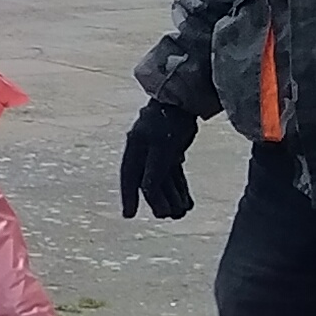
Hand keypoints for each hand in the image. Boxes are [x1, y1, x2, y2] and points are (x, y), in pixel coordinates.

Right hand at [119, 99, 201, 220]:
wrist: (185, 100)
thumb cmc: (171, 121)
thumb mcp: (163, 148)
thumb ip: (154, 170)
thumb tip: (147, 192)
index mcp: (135, 148)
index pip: (130, 177)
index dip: (129, 196)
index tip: (129, 216)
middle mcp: (144, 150)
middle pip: (148, 181)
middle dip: (157, 201)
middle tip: (166, 216)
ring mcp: (158, 150)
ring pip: (162, 179)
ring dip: (171, 196)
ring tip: (181, 212)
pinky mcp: (172, 149)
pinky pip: (173, 173)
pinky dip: (179, 187)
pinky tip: (187, 201)